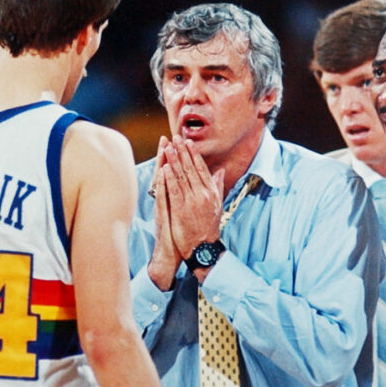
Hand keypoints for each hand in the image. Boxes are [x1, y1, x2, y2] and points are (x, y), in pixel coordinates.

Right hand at [148, 137, 183, 289]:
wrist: (172, 253)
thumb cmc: (180, 233)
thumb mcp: (185, 212)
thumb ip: (190, 196)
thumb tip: (197, 184)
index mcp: (173, 197)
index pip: (175, 173)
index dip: (177, 157)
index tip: (179, 141)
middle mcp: (166, 199)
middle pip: (167, 172)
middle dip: (169, 155)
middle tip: (169, 137)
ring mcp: (162, 206)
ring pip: (162, 181)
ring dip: (163, 164)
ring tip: (165, 148)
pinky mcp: (161, 214)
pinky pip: (162, 196)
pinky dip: (162, 184)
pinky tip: (163, 172)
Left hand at [162, 137, 223, 257]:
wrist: (203, 248)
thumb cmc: (209, 227)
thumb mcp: (218, 205)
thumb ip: (218, 186)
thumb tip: (221, 170)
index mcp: (211, 192)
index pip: (202, 168)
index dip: (194, 154)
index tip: (189, 142)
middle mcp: (203, 195)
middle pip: (191, 169)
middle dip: (183, 152)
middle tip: (176, 138)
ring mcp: (192, 202)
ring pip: (182, 177)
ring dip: (174, 161)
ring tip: (168, 147)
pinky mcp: (180, 210)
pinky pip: (174, 191)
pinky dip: (169, 178)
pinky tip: (164, 168)